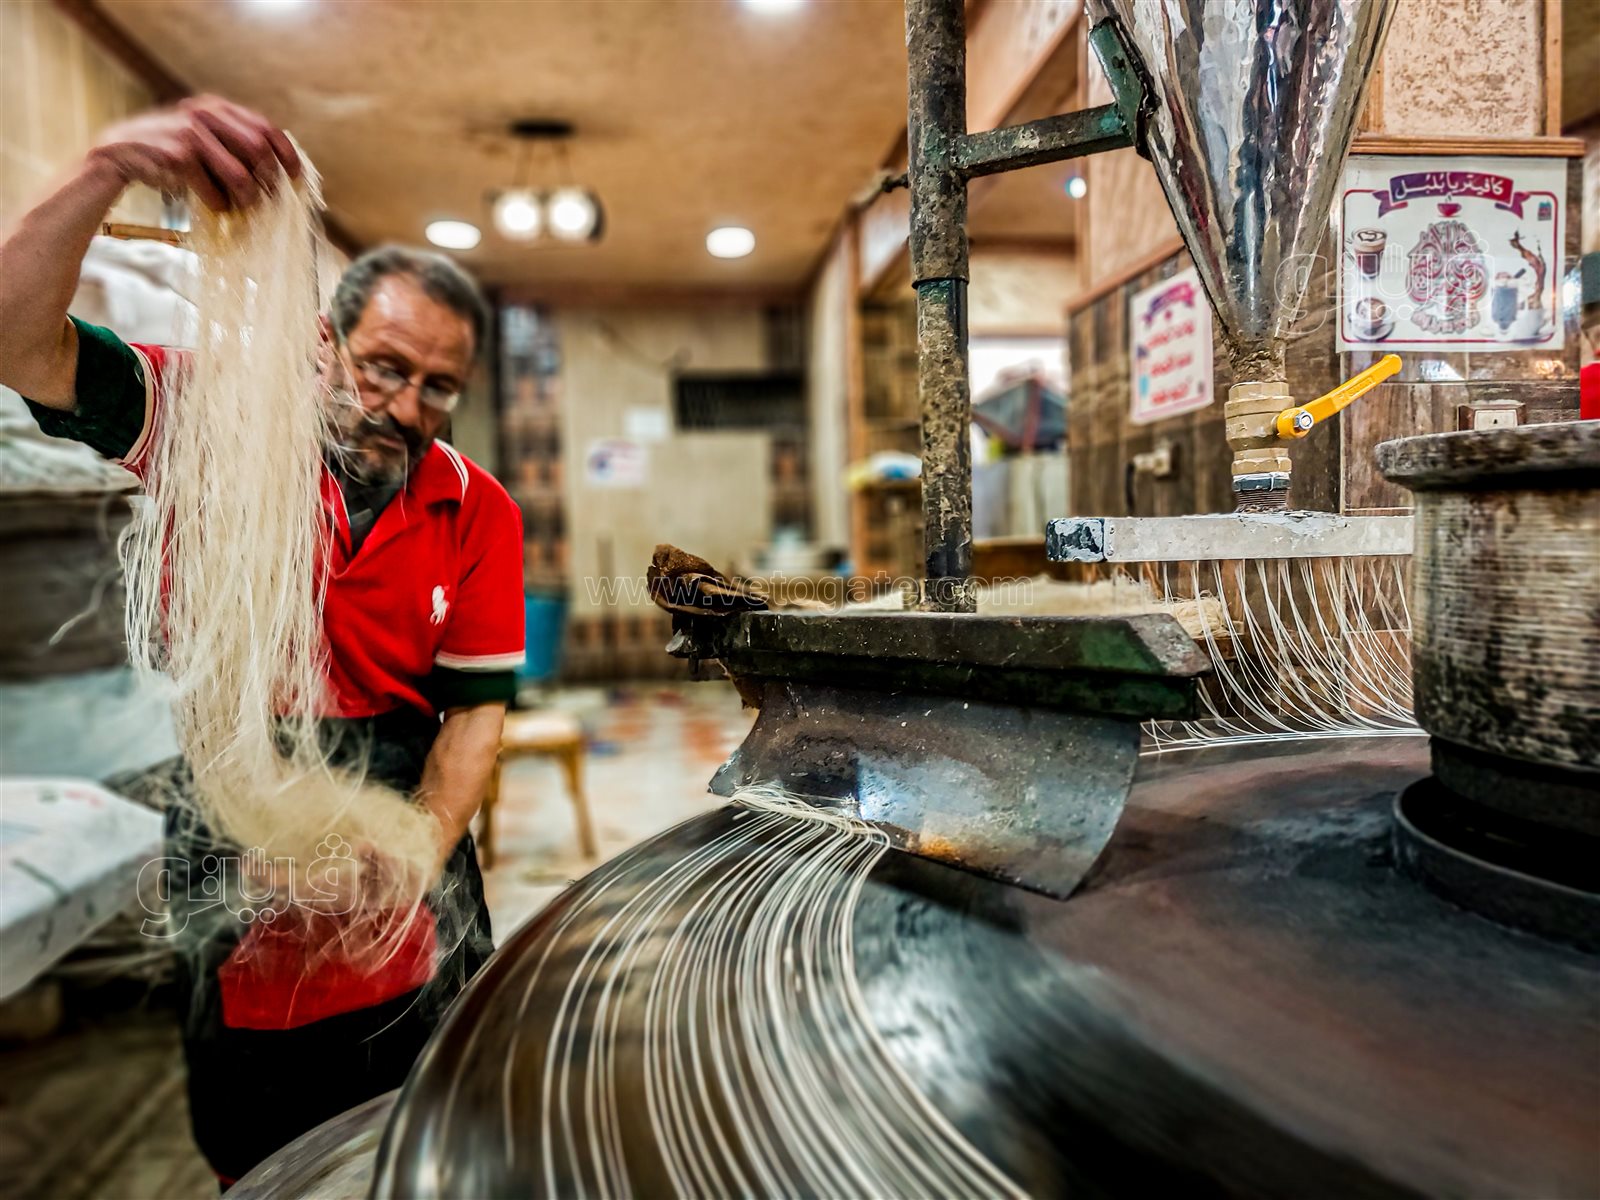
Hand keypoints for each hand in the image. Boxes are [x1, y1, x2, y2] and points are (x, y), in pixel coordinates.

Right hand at [87, 95, 300, 213]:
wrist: (119, 154)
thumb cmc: (170, 152)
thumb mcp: (203, 138)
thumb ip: (233, 144)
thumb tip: (277, 172)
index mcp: (216, 107)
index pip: (266, 127)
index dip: (286, 153)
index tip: (295, 175)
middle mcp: (205, 114)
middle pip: (259, 151)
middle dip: (269, 179)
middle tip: (270, 198)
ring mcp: (190, 132)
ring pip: (240, 175)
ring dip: (247, 198)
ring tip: (245, 207)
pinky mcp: (178, 155)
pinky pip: (213, 190)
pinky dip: (219, 203)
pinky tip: (217, 207)